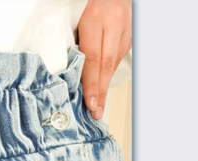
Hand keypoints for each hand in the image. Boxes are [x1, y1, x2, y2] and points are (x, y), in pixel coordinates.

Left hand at [78, 0, 131, 118]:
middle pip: (106, 66)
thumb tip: (67, 73)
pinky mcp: (130, 34)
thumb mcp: (75, 17)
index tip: (89, 103)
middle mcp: (113, 25)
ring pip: (113, 64)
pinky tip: (102, 88)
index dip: (91, 84)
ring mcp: (125, 30)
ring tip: (98, 106)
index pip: (93, 59)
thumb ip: (72, 41)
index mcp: (95, 20)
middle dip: (100, 92)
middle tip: (96, 112)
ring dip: (104, 86)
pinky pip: (117, 58)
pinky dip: (107, 74)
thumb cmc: (87, 3)